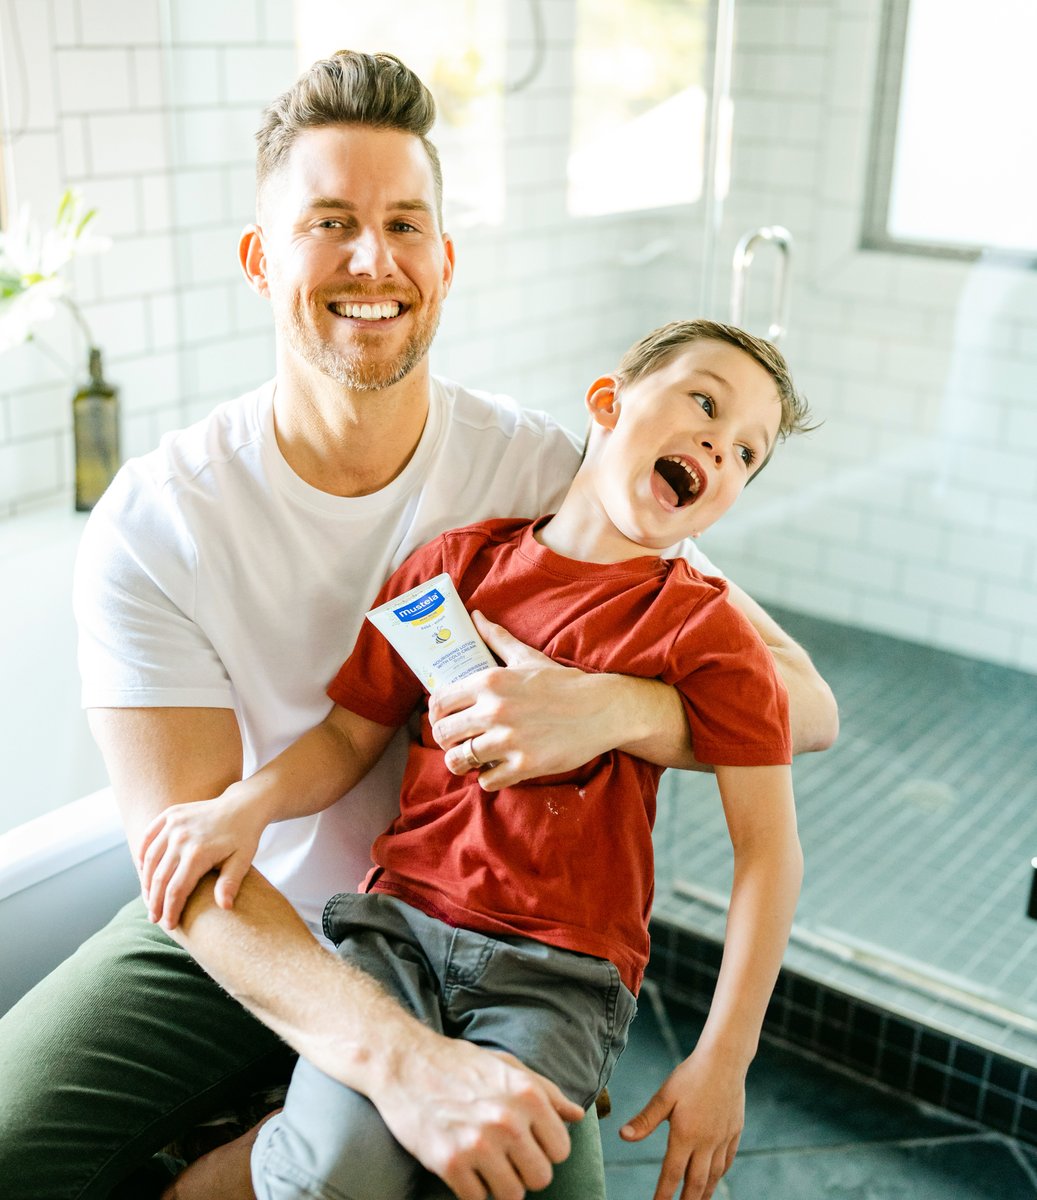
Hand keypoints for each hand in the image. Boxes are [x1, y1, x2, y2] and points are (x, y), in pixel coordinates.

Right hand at [137, 785, 264, 929]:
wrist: (243, 805)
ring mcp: (173, 824)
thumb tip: (225, 907)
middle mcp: (181, 837)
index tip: (169, 925)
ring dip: (145, 881)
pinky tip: (144, 870)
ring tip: (149, 898)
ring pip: (150, 858)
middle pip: (159, 877)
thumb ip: (230, 883)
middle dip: (155, 901)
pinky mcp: (170, 814)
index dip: (170, 910)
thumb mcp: (242, 860)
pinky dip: (142, 854)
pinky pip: (148, 836)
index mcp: (199, 852)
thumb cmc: (244, 836)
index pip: (176, 889)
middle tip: (154, 918)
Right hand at [371, 1035, 583, 1199]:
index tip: (526, 1144)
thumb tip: (578, 1116)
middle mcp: (507, 1120)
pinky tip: (464, 1169)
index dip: (544, 1150)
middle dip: (524, 1172)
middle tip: (505, 1157)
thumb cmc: (460, 1064)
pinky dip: (472, 1191)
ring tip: (486, 1165)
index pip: (561, 1150)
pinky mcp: (449, 1163)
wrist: (406, 1062)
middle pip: (541, 1178)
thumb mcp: (508, 1066)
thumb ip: (547, 1092)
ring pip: (513, 1196)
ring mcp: (478, 1144)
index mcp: (527, 1095)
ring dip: (500, 1185)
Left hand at [428, 611, 622, 789]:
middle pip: (442, 734)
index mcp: (490, 681)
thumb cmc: (562, 683)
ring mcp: (508, 740)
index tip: (445, 719)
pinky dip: (488, 779)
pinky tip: (497, 769)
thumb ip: (496, 638)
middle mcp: (494, 710)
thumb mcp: (526, 657)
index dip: (436, 714)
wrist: (602, 708)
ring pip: (458, 760)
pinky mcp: (524, 765)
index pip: (439, 702)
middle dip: (445, 740)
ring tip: (472, 759)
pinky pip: (486, 781)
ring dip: (461, 762)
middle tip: (458, 741)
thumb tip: (475, 616)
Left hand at [619, 1047, 744, 1199]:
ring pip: (714, 1175)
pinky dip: (720, 1174)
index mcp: (685, 1135)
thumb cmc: (690, 1075)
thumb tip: (623, 1136)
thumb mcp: (664, 1095)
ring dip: (705, 1193)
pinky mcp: (734, 1131)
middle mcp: (706, 1142)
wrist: (724, 1060)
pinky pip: (728, 1160)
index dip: (664, 1195)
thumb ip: (645, 1120)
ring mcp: (722, 1138)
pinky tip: (716, 1177)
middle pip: (696, 1183)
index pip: (672, 1174)